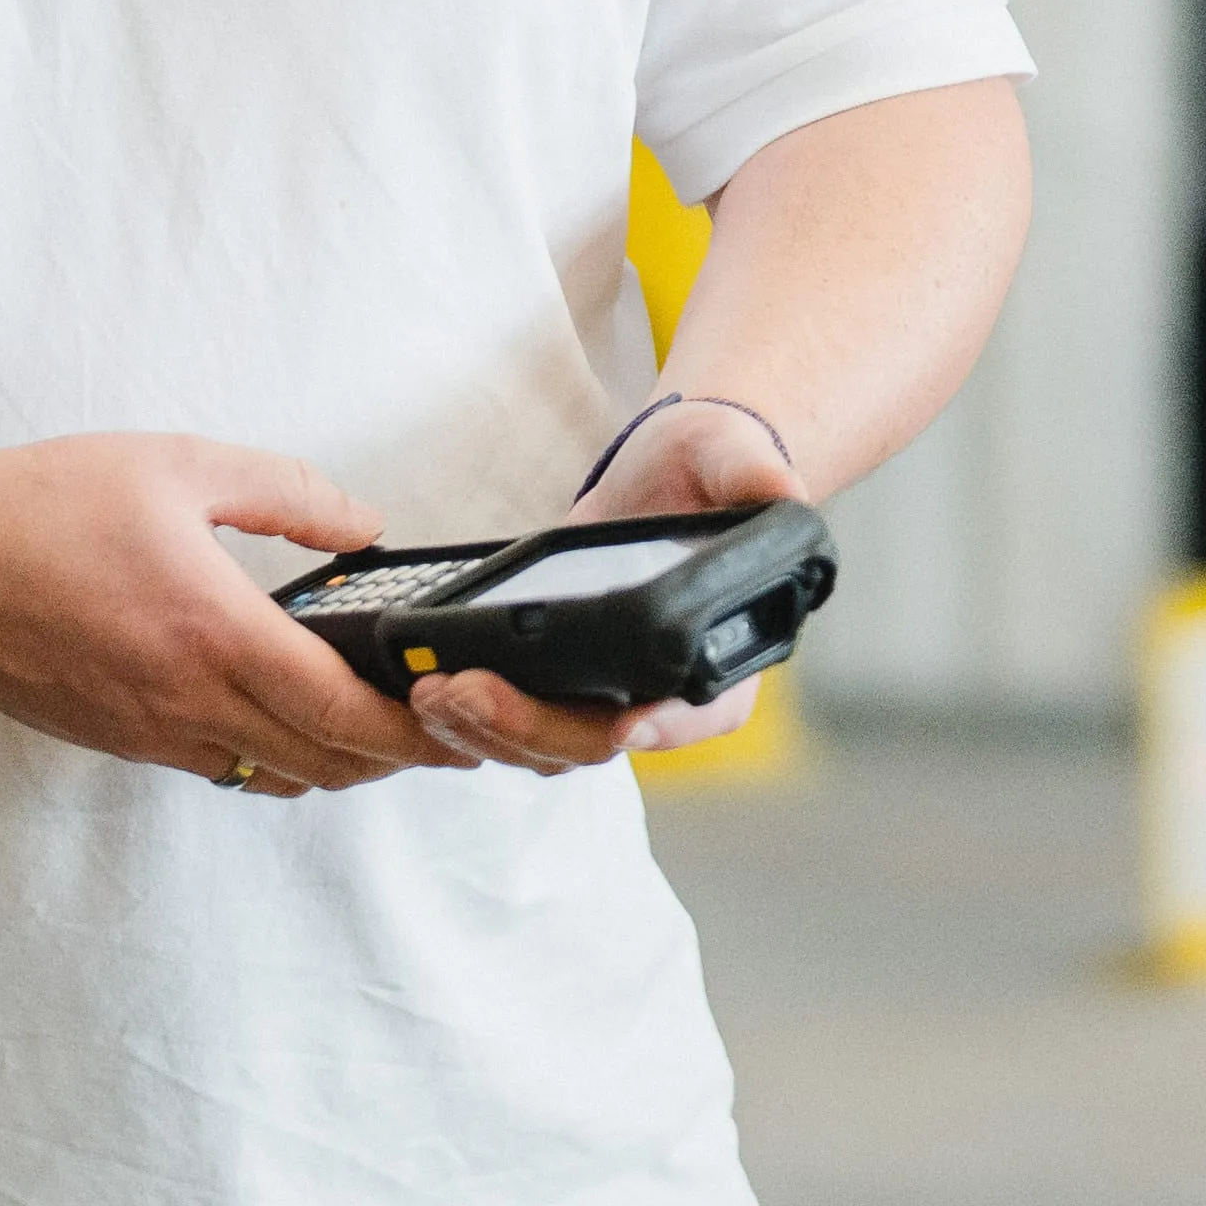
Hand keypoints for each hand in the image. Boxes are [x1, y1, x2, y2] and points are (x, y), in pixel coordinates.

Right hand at [0, 427, 482, 793]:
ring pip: (275, 778)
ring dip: (333, 760)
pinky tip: (283, 714)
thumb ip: (288, 494)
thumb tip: (364, 525)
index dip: (414, 725)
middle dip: (392, 750)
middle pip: (324, 763)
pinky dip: (272, 758)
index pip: (343, 711)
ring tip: (370, 717)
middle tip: (434, 716)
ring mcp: (151, 733)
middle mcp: (187, 702)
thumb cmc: (43, 506)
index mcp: (214, 633)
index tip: (456, 709)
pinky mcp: (119, 741)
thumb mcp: (180, 465)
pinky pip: (220, 770)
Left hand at [410, 390, 799, 773]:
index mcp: (724, 660)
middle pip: (598, 741)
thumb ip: (755, 479)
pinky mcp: (557, 683)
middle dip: (529, 727)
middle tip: (464, 691)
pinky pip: (514, 721)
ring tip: (431, 692)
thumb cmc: (713, 469)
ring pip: (546, 746)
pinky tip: (424, 687)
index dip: (664, 726)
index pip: (698, 714)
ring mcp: (605, 696)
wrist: (669, 473)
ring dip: (485, 730)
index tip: (625, 720)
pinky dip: (469, 716)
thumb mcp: (736, 460)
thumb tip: (781, 495)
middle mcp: (665, 697)